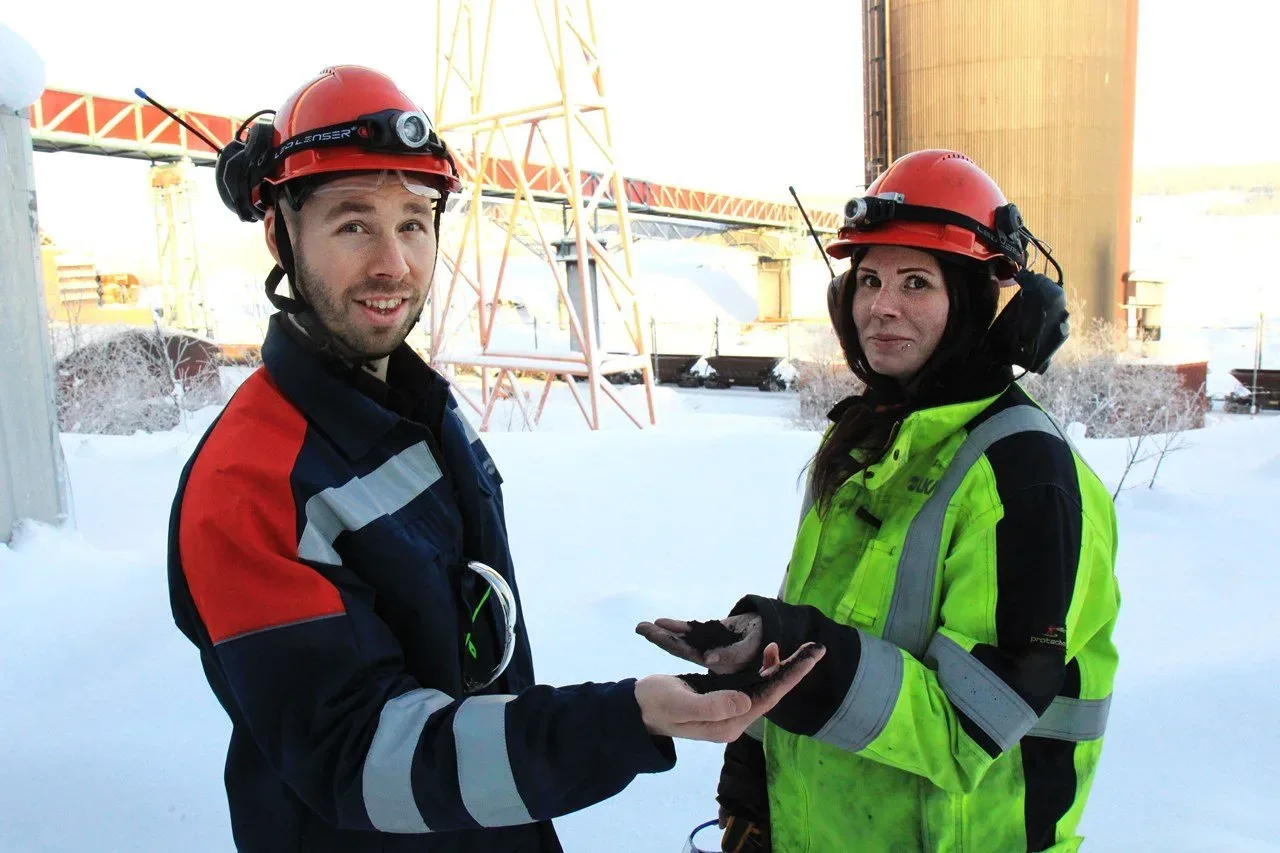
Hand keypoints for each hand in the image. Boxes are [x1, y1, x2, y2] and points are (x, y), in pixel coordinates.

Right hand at [635, 641, 822, 742]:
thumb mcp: (680, 704)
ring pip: (765, 688)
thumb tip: (745, 701)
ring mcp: (730, 710)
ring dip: (782, 669)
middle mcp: (735, 719)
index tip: (812, 656)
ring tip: (799, 649)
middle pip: (773, 693)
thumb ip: (711, 706)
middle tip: (816, 648)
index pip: (769, 698)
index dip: (792, 675)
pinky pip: (753, 684)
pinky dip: (764, 668)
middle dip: (795, 670)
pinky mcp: (724, 699)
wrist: (639, 709)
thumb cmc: (656, 703)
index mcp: (729, 723)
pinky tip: (768, 654)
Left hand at [636, 614, 763, 673]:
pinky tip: (659, 622)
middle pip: (681, 648)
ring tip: (641, 626)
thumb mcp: (750, 647)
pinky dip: (676, 627)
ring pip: (682, 642)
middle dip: (661, 638)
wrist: (770, 631)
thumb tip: (709, 659)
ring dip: (663, 633)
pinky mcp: (709, 639)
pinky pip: (689, 632)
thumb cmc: (763, 642)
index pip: (692, 654)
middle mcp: (710, 658)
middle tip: (640, 628)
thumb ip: (732, 654)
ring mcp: (708, 648)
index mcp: (718, 664)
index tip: (657, 635)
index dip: (676, 645)